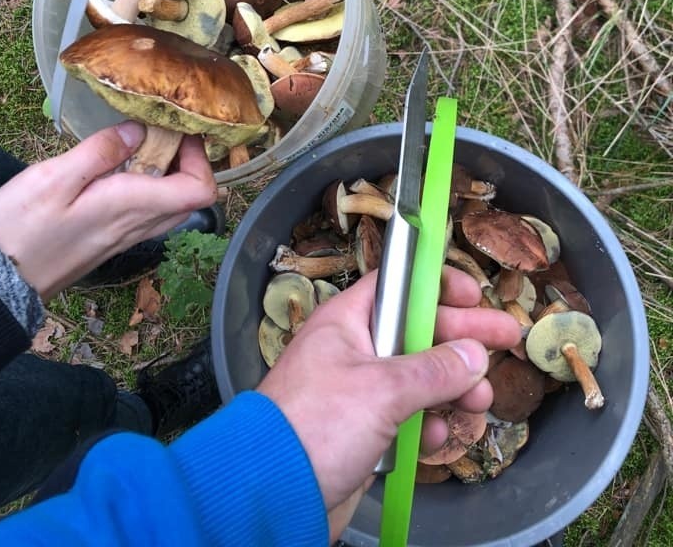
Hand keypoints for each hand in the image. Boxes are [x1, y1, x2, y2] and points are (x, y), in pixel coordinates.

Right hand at [0, 122, 217, 299]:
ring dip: (166, 174)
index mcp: (132, 207)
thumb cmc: (19, 228)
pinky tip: (116, 169)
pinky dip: (145, 188)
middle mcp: (136, 226)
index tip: (181, 131)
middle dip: (186, 161)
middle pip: (189, 197)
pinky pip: (144, 214)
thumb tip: (139, 130)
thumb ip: (101, 152)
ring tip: (138, 144)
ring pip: (168, 206)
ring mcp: (123, 238)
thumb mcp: (55, 178)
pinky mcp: (107, 242)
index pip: (199, 191)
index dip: (202, 158)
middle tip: (160, 131)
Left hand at [258, 267, 520, 542]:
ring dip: (451, 388)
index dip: (436, 286)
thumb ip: (433, 370)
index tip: (473, 294)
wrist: (271, 492)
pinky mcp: (362, 432)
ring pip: (417, 379)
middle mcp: (353, 351)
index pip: (397, 287)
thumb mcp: (382, 390)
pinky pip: (405, 418)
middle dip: (461, 341)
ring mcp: (358, 393)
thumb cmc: (319, 423)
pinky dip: (425, 424)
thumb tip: (475, 354)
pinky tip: (437, 434)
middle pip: (417, 334)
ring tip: (480, 402)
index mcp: (347, 322)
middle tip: (508, 340)